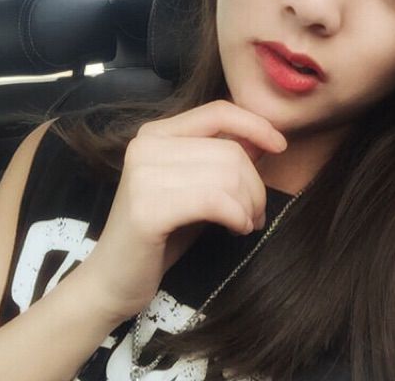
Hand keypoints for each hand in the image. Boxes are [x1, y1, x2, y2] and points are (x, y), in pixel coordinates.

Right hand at [80, 99, 287, 321]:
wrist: (113, 281)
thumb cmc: (163, 233)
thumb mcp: (199, 187)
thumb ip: (223, 158)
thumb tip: (265, 137)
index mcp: (156, 133)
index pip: (217, 112)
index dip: (256, 125)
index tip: (281, 146)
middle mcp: (146, 146)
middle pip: (229, 150)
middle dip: (256, 185)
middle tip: (256, 213)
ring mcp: (143, 175)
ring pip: (227, 175)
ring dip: (249, 204)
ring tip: (246, 223)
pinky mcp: (147, 208)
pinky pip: (215, 200)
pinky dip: (237, 216)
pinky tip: (236, 229)